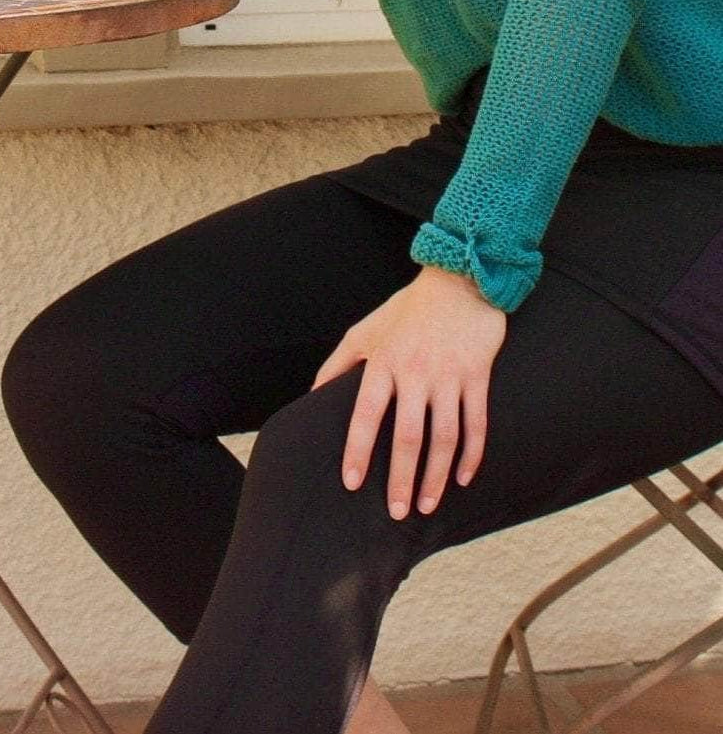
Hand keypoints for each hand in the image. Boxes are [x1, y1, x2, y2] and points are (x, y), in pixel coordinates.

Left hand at [312, 266, 506, 519]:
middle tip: (397, 512)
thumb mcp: (366, 329)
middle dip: (401, 478)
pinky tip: (462, 477)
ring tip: (427, 505)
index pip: (366, 413)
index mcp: (384, 360)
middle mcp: (415, 370)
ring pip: (444, 437)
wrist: (459, 280)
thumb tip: (313, 395)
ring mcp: (449, 375)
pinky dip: (471, 455)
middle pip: (407, 436)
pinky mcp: (477, 375)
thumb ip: (339, 363)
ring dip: (436, 476)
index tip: (352, 483)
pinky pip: (476, 424)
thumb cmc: (409, 309)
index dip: (358, 450)